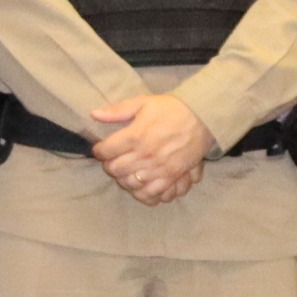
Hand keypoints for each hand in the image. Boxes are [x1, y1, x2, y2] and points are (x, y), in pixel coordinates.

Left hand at [86, 92, 213, 206]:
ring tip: (125, 171)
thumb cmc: (171, 109)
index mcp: (135, 136)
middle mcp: (144, 155)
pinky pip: (150, 194)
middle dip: (109, 165)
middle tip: (113, 159)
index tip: (102, 149)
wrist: (202, 118)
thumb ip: (117, 110)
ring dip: (122, 179)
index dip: (99, 151)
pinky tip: (139, 185)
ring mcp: (158, 169)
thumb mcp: (143, 102)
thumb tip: (94, 114)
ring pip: (129, 184)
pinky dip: (141, 193)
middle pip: (114, 169)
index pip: (105, 151)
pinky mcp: (171, 177)